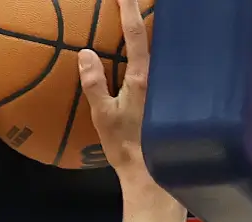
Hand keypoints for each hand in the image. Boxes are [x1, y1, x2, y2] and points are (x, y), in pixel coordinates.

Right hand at [77, 0, 156, 189]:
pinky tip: (148, 52)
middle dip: (142, 17)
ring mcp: (165, 86)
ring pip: (159, 49)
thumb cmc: (127, 147)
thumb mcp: (103, 116)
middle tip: (131, 4)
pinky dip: (153, 52)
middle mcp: (159, 76)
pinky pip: (159, 65)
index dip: (128, 8)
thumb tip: (85, 52)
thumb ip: (94, 83)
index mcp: (143, 77)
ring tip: (139, 21)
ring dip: (149, 33)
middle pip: (153, 35)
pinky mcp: (166, 97)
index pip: (135, 33)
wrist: (151, 174)